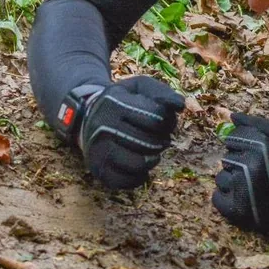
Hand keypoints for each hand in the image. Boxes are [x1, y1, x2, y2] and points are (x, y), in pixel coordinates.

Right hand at [78, 76, 183, 190]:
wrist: (88, 116)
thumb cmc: (122, 101)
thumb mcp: (140, 87)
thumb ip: (162, 92)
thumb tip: (180, 105)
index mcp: (115, 103)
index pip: (157, 117)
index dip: (168, 120)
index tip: (162, 119)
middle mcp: (103, 127)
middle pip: (151, 143)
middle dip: (162, 140)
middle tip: (157, 135)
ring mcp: (99, 151)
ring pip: (140, 164)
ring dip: (153, 158)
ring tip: (149, 149)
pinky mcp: (100, 170)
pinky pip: (128, 181)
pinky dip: (140, 175)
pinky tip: (139, 162)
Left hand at [212, 114, 268, 233]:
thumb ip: (259, 122)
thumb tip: (232, 116)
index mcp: (261, 146)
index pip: (234, 136)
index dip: (244, 143)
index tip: (256, 153)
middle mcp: (249, 166)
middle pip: (227, 156)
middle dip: (240, 161)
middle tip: (257, 171)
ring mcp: (241, 189)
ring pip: (221, 176)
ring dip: (233, 180)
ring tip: (251, 185)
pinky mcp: (236, 210)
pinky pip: (217, 197)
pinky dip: (226, 198)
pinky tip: (241, 197)